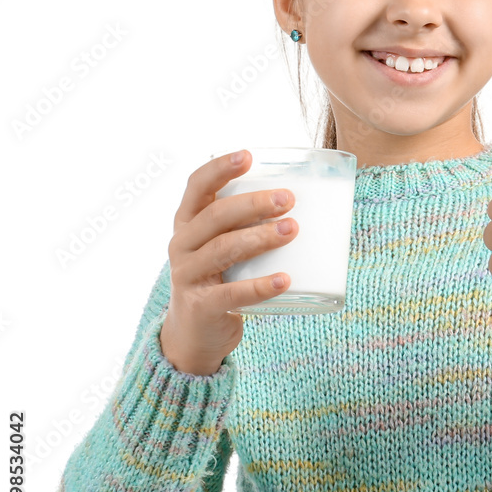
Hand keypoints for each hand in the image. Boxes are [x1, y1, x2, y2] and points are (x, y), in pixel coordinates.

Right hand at [160, 150, 297, 374]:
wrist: (196, 335)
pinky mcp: (201, 307)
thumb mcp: (224, 247)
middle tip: (288, 199)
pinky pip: (232, 294)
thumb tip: (309, 202)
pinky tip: (285, 280)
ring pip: (224, 250)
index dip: (219, 169)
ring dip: (261, 237)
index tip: (248, 156)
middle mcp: (182, 244)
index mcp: (188, 223)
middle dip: (254, 204)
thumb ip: (248, 225)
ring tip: (292, 230)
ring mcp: (188, 276)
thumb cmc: (221, 278)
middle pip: (216, 216)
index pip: (197, 186)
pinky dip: (261, 286)